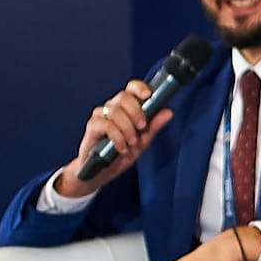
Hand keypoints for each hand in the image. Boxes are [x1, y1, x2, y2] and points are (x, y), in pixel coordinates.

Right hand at [57, 80, 173, 197]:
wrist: (101, 172)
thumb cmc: (120, 154)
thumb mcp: (143, 141)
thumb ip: (154, 126)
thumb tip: (168, 111)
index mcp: (125, 109)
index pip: (131, 88)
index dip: (139, 88)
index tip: (148, 96)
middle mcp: (112, 109)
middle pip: (123, 97)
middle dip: (136, 112)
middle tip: (142, 127)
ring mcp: (100, 116)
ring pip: (115, 110)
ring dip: (127, 128)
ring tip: (131, 143)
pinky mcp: (92, 127)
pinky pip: (105, 125)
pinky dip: (117, 137)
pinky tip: (121, 147)